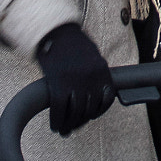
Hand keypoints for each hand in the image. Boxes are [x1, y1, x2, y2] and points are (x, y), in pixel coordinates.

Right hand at [35, 22, 115, 136]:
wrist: (55, 30)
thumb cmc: (72, 44)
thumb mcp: (91, 55)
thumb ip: (95, 73)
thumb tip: (94, 96)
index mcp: (102, 69)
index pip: (106, 99)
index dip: (98, 112)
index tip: (89, 117)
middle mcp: (92, 77)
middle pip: (89, 109)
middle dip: (80, 122)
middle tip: (72, 128)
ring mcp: (76, 81)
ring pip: (75, 113)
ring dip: (68, 125)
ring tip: (63, 129)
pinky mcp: (58, 83)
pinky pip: (59, 110)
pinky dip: (56, 121)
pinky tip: (54, 124)